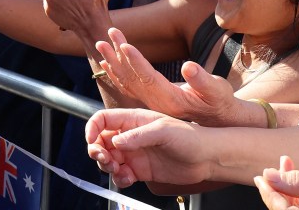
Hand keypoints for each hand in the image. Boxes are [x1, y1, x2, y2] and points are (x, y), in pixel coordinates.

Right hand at [85, 108, 212, 187]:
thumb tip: (115, 142)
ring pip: (108, 159)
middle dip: (97, 151)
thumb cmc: (190, 137)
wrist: (207, 158)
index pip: (103, 120)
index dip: (92, 128)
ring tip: (118, 170)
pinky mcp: (140, 170)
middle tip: (105, 160)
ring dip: (106, 166)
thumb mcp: (163, 130)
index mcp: (133, 120)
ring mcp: (134, 154)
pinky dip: (119, 179)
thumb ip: (138, 135)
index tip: (91, 141)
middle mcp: (130, 136)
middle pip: (101, 141)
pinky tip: (128, 179)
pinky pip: (121, 175)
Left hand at [95, 27, 238, 125]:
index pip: (148, 78)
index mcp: (171, 100)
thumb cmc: (220, 102)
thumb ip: (203, 81)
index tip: (123, 44)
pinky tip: (107, 62)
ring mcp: (151, 102)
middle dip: (118, 55)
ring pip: (127, 81)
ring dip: (113, 61)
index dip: (135, 61)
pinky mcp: (150, 100)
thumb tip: (189, 67)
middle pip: (132, 77)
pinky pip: (128, 86)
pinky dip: (116, 73)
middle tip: (108, 34)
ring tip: (101, 43)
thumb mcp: (217, 91)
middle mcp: (156, 102)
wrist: (218, 121)